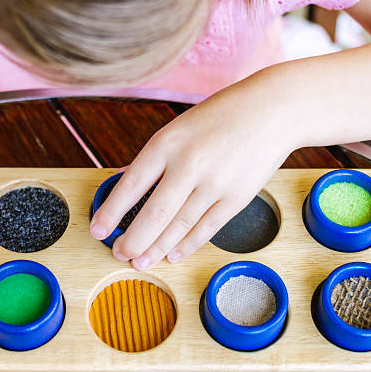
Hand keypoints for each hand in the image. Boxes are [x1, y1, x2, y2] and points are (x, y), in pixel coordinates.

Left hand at [90, 73, 298, 269]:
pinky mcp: (238, 197)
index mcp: (167, 143)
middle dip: (132, 240)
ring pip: (178, 227)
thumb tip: (128, 184)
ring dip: (156, 249)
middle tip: (119, 253)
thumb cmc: (221, 116)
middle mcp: (189, 164)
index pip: (130, 185)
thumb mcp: (179, 127)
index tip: (98, 230)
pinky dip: (187, 245)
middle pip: (153, 214)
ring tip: (140, 261)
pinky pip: (206, 228)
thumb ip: (156, 158)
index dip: (111, 212)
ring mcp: (215, 183)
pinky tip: (172, 255)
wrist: (272, 109)